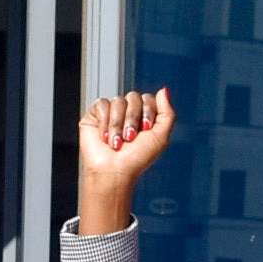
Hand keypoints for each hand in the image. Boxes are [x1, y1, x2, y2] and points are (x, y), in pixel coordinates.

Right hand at [77, 89, 173, 235]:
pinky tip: (105, 138)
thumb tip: (164, 90)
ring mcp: (111, 113)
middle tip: (130, 138)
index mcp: (143, 117)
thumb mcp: (161, 137)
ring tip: (117, 143)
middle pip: (133, 97)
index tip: (145, 129)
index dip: (148, 112)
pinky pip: (102, 104)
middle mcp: (127, 113)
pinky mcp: (95, 115)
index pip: (148, 98)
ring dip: (118, 125)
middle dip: (133, 119)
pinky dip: (105, 122)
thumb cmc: (136, 160)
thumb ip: (167, 113)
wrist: (114, 171)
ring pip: (118, 101)